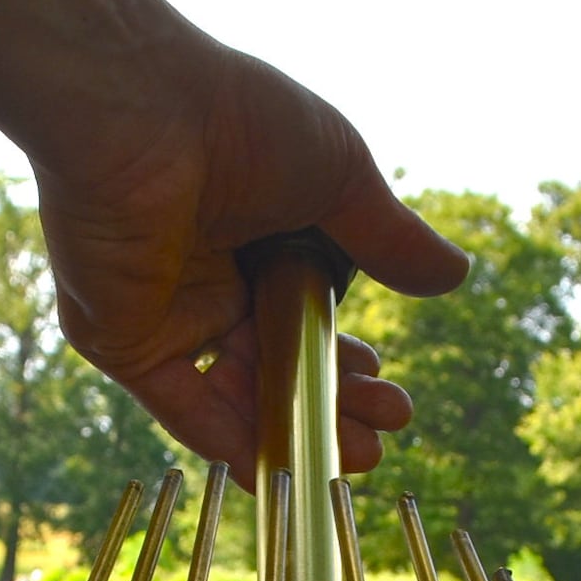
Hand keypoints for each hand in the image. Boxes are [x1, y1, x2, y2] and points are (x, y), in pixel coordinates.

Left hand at [31, 38, 468, 488]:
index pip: (305, 319)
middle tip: (386, 427)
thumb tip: (454, 275)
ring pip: (241, 396)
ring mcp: (165, 316)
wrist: (146, 114)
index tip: (385, 377)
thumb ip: (390, 239)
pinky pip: (186, 408)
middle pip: (278, 365)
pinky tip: (288, 466)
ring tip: (361, 454)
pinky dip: (237, 442)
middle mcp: (209, 282)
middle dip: (336, 401)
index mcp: (254, 238)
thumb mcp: (341, 180)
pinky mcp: (127, 342)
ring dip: (299, 430)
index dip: (344, 357)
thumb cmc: (240, 122)